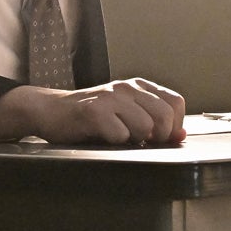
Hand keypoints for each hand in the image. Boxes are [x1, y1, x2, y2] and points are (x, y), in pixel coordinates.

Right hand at [0, 77, 186, 144]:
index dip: (174, 126)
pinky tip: (103, 138)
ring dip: (135, 140)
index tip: (160, 139)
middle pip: (164, 116)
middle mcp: (127, 87)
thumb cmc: (90, 117)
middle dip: (158, 137)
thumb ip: (153, 122)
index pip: (176, 103)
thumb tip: (180, 136)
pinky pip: (120, 134)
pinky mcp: (93, 110)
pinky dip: (115, 143)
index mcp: (139, 86)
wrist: (50, 110)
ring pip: (145, 126)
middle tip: (142, 143)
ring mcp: (110, 97)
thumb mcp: (125, 115)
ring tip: (119, 138)